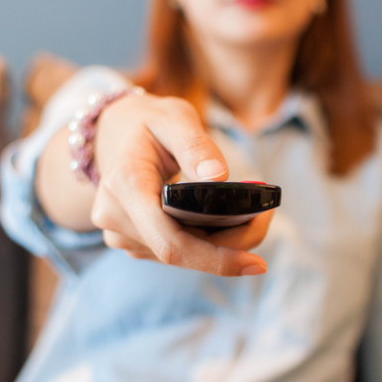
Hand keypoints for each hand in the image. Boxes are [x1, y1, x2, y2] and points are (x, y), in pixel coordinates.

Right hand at [90, 92, 271, 275]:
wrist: (116, 135)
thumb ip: (195, 146)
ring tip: (254, 213)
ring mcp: (123, 236)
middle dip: (232, 244)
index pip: (170, 241)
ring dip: (223, 243)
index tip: (257, 263)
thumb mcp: (174, 118)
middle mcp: (116, 220)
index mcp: (124, 187)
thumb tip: (218, 177)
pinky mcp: (135, 243)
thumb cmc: (150, 124)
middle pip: (184, 252)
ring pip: (185, 256)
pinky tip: (229, 220)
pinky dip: (208, 240)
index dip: (214, 258)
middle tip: (266, 215)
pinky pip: (179, 251)